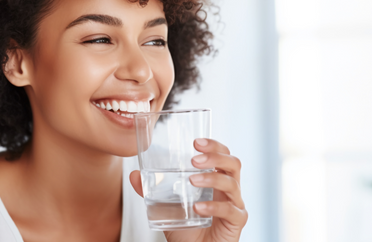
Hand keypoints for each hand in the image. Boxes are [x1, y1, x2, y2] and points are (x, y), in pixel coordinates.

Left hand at [130, 138, 247, 241]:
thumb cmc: (187, 230)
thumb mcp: (166, 208)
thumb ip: (152, 192)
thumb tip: (133, 175)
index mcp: (217, 180)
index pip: (223, 155)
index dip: (214, 145)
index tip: (195, 141)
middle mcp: (229, 190)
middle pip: (233, 164)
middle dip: (216, 156)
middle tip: (194, 159)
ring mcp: (235, 205)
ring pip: (232, 183)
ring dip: (212, 178)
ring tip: (192, 180)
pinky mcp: (237, 222)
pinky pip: (231, 210)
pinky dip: (214, 206)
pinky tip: (198, 207)